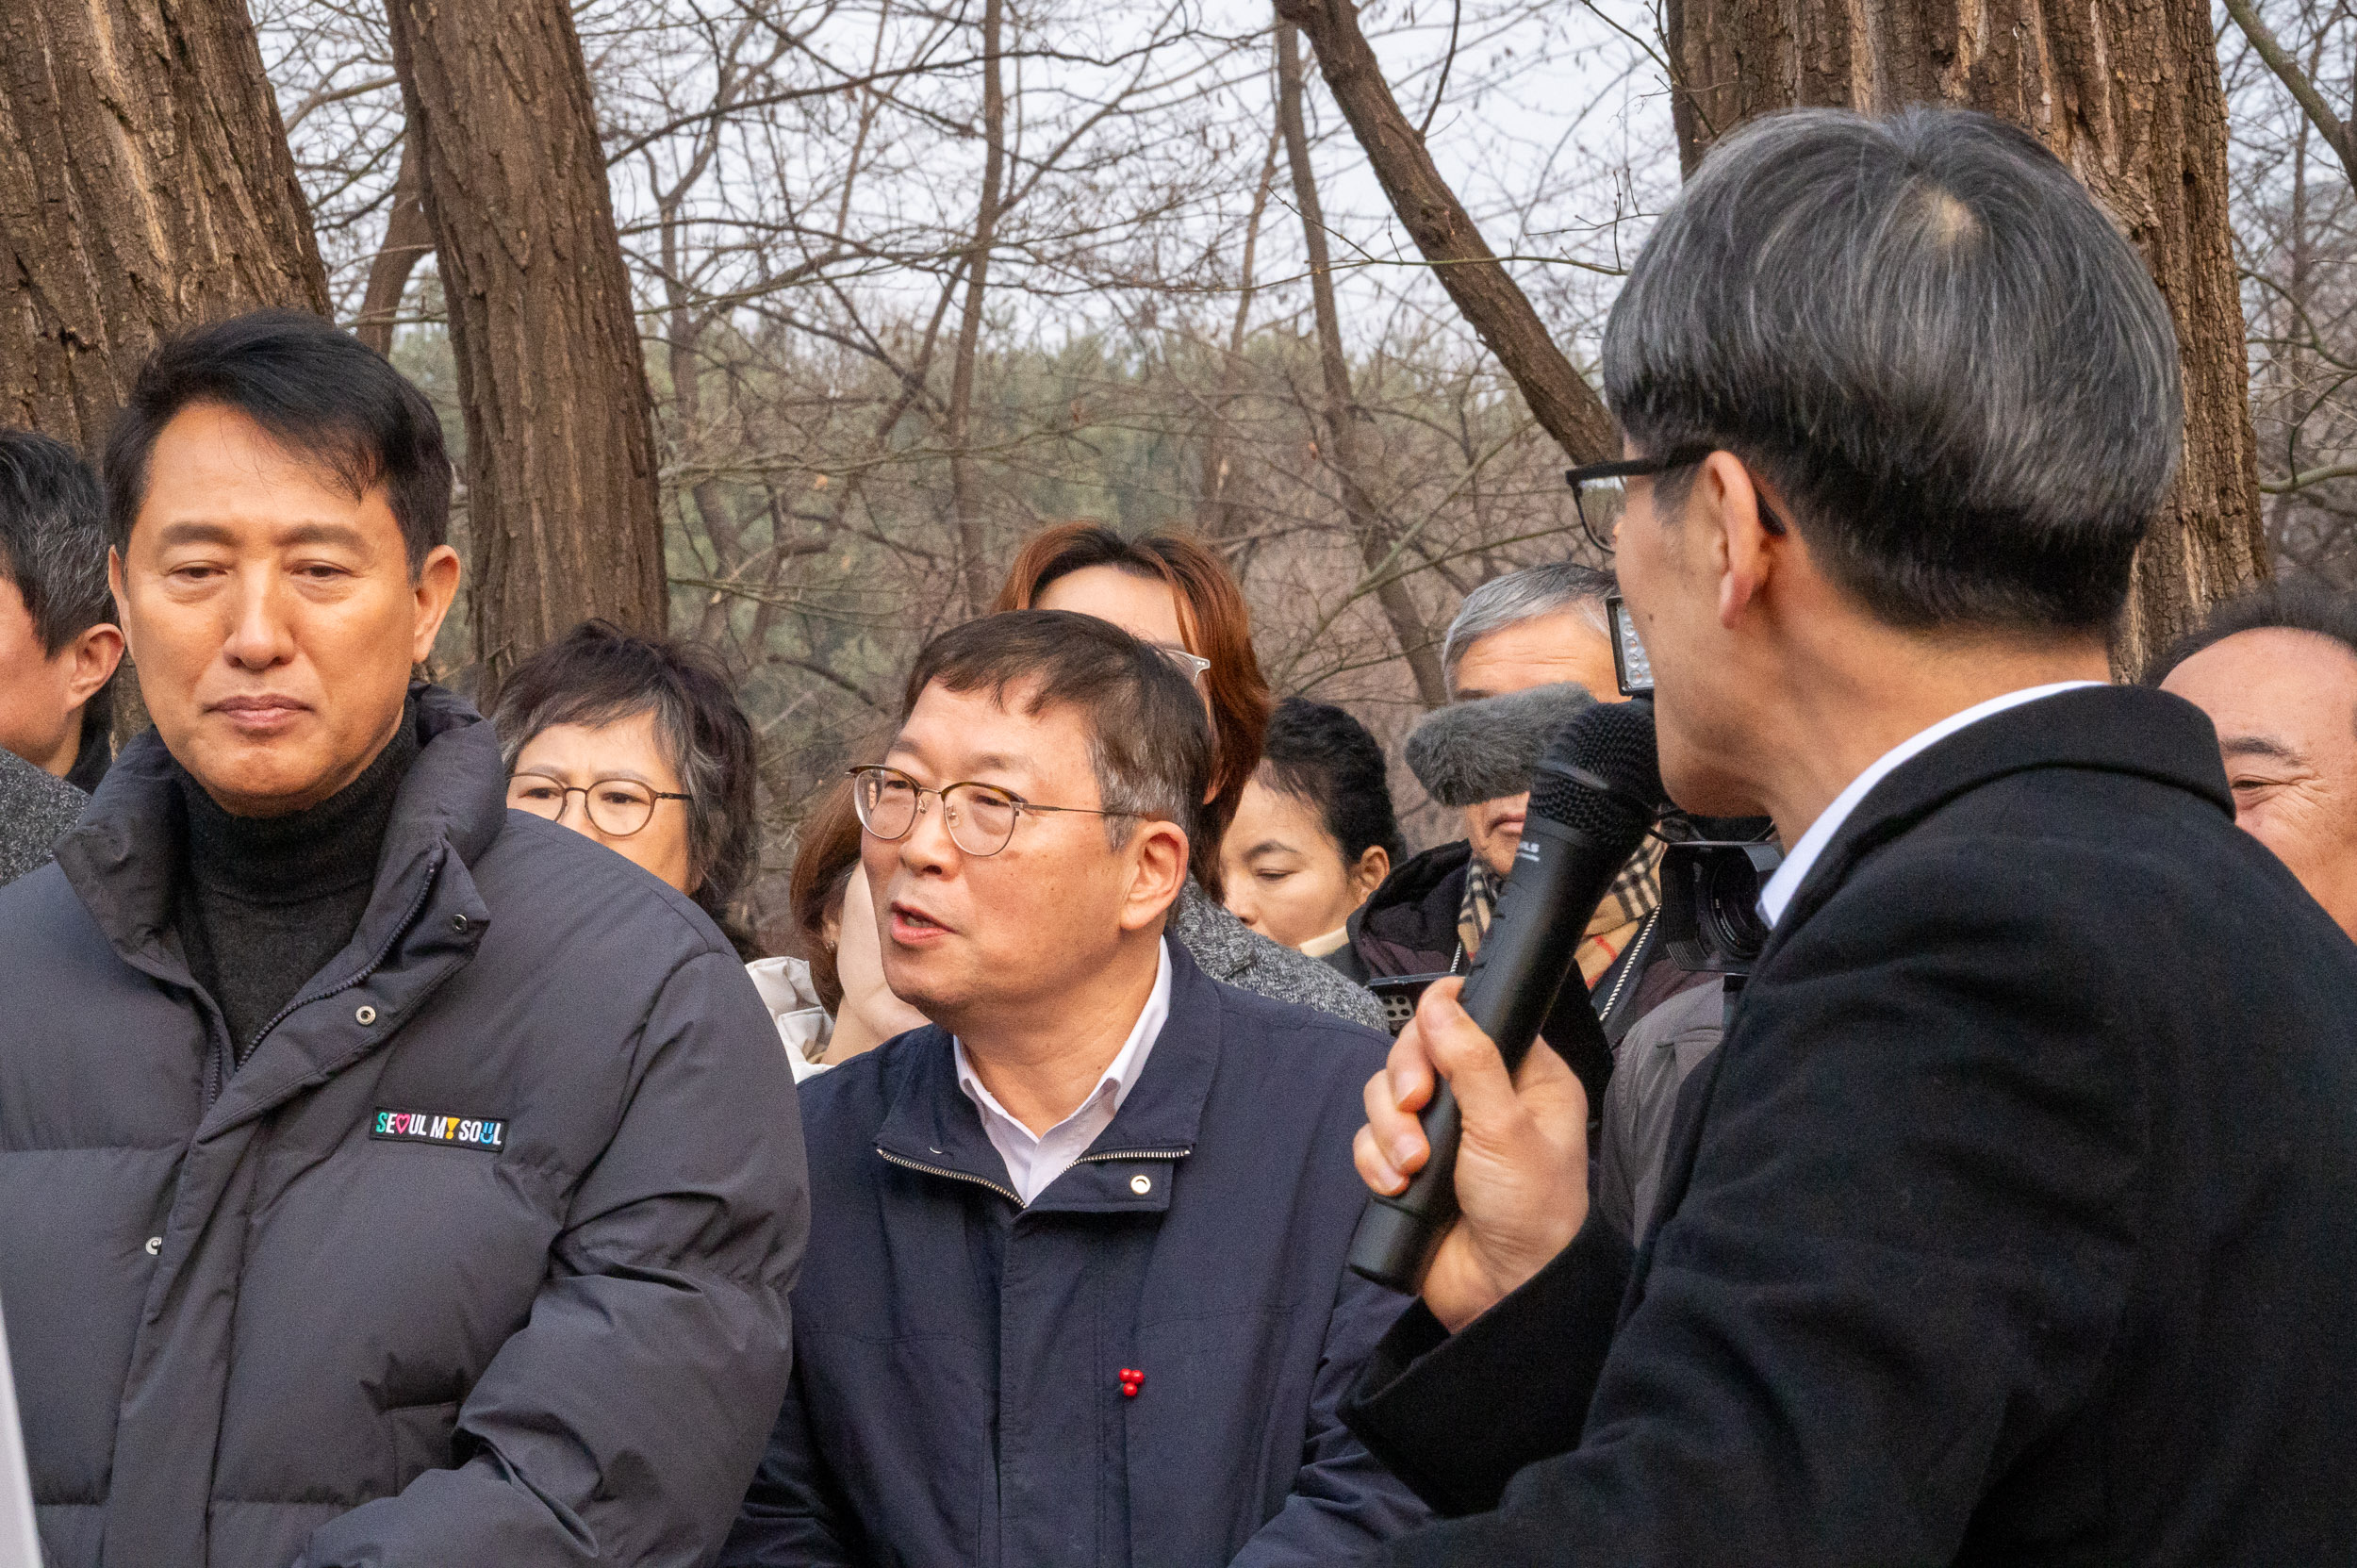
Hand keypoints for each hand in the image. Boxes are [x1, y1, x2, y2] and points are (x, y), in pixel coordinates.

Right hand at [1353, 978, 1589, 1331]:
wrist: (1505, 1292)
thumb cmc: (1532, 1212)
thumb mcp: (1507, 1128)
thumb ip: (1471, 1060)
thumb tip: (1441, 1002)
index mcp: (1522, 1077)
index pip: (1470, 1019)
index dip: (1440, 1024)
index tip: (1427, 1041)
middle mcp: (1480, 1098)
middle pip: (1415, 1052)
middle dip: (1405, 1083)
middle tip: (1416, 1108)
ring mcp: (1442, 1133)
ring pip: (1385, 1097)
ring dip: (1389, 1129)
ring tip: (1413, 1166)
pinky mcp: (1410, 1167)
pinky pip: (1370, 1141)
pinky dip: (1376, 1161)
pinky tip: (1398, 1187)